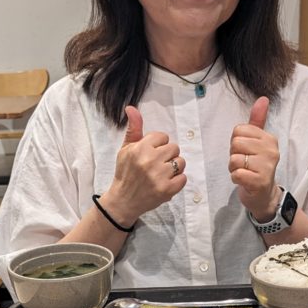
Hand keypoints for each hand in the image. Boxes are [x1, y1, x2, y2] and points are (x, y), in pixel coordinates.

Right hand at [101, 107, 186, 226]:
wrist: (123, 200)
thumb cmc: (125, 172)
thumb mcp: (125, 149)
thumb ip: (133, 129)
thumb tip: (131, 107)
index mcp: (140, 148)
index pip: (163, 136)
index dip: (158, 145)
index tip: (150, 154)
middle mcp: (150, 161)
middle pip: (174, 148)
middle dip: (167, 155)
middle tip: (157, 165)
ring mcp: (159, 176)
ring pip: (180, 162)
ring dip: (174, 168)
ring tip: (162, 174)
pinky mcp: (167, 190)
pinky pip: (183, 178)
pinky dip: (177, 181)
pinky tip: (166, 182)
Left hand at [229, 97, 281, 220]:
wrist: (264, 195)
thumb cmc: (257, 167)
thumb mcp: (257, 142)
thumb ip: (257, 121)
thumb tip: (263, 98)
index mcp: (269, 138)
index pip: (239, 130)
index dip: (236, 143)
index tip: (246, 152)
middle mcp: (271, 150)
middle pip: (235, 143)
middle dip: (234, 156)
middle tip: (244, 164)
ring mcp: (267, 166)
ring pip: (234, 159)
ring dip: (234, 168)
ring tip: (245, 172)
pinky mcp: (260, 181)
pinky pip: (236, 173)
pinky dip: (236, 178)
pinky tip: (245, 181)